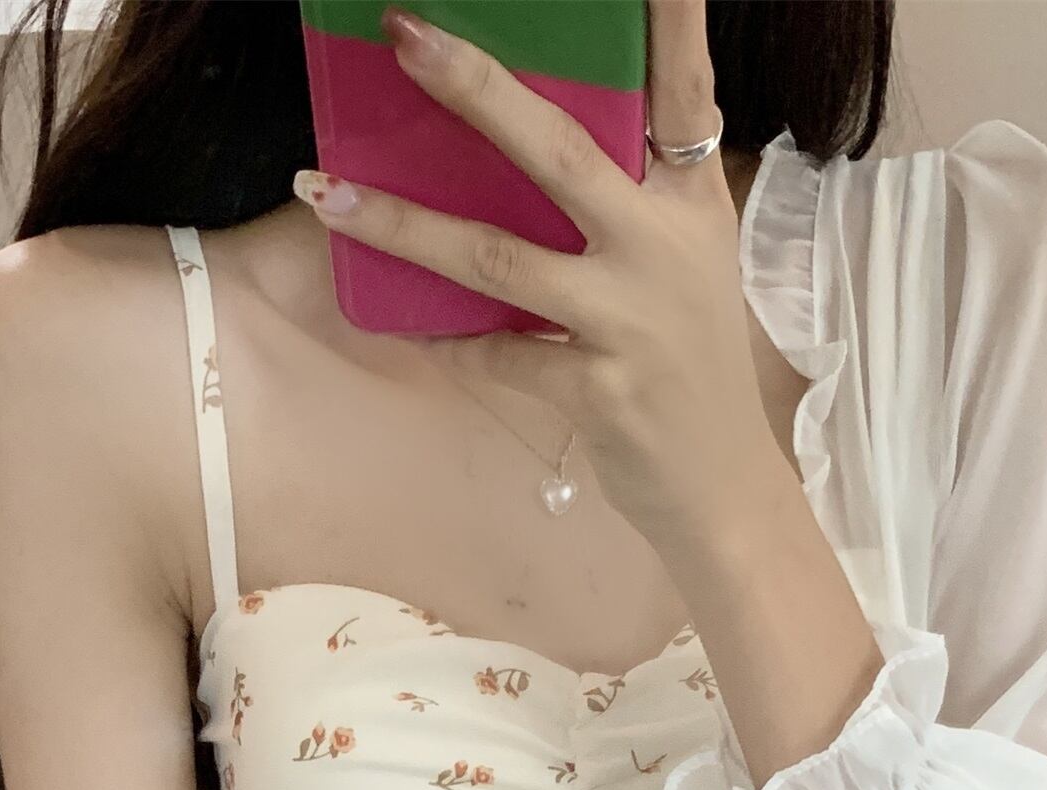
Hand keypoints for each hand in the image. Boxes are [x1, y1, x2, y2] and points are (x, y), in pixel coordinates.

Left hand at [292, 0, 790, 544]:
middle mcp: (660, 249)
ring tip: (325, 190)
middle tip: (405, 35)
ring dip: (402, 223)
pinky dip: (449, 343)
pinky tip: (407, 327)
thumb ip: (632, 196)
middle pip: (559, 151)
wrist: (720, 487)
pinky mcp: (595, 393)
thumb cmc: (687, 359)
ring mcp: (626, 322)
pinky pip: (496, 358)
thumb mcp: (686, 260)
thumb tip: (529, 133)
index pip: (685, 90)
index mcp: (690, 203)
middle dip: (477, 87)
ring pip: (497, 257)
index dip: (673, 19)